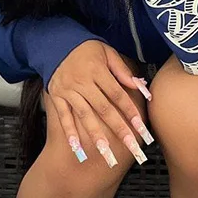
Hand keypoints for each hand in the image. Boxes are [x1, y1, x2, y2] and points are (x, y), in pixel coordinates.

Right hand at [48, 40, 153, 168]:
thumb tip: (139, 85)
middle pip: (103, 109)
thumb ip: (122, 70)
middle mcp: (82, 82)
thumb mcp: (107, 52)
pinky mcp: (56, 97)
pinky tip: (77, 148)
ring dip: (96, 135)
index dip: (129, 111)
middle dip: (118, 129)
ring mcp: (68, 91)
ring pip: (84, 116)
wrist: (56, 44)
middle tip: (131, 147)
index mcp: (97, 70)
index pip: (117, 94)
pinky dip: (70, 132)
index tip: (140, 127)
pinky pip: (64, 116)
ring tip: (106, 152)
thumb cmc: (86, 49)